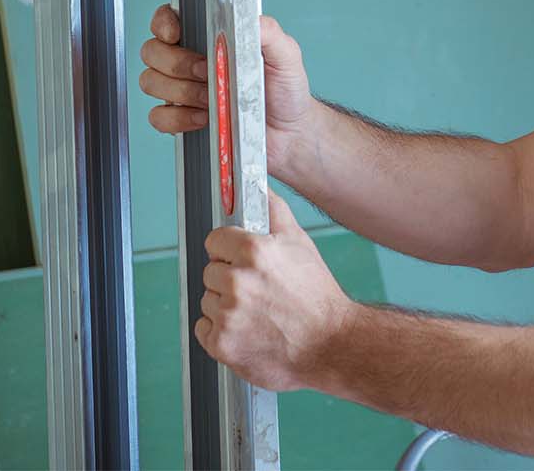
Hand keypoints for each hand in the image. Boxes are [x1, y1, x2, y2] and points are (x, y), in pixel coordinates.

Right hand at [138, 5, 316, 171]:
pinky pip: (158, 116)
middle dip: (177, 62)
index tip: (175, 34)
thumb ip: (268, 32)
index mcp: (209, 36)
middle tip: (208, 72)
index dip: (163, 23)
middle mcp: (189, 60)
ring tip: (213, 98)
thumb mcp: (286, 54)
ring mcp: (182, 90)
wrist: (289, 133)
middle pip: (152, 51)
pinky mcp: (182, 119)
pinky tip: (204, 118)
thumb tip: (248, 17)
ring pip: (150, 82)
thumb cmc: (285, 90)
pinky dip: (179, 118)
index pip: (168, 19)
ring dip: (181, 92)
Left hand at [195, 189, 354, 391]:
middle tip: (256, 290)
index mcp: (253, 252)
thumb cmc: (317, 296)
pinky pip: (204, 329)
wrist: (330, 344)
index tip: (240, 260)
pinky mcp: (222, 344)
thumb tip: (259, 188)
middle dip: (228, 279)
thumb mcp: (300, 242)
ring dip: (225, 306)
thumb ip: (273, 209)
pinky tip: (246, 329)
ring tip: (256, 311)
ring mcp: (228, 315)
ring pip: (208, 301)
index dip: (228, 250)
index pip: (214, 241)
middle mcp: (237, 282)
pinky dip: (220, 331)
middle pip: (210, 272)